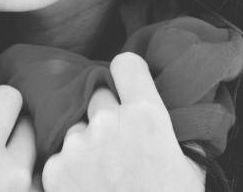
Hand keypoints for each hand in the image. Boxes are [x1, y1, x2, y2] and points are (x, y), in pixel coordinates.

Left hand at [41, 52, 204, 191]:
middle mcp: (109, 121)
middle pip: (98, 96)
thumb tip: (160, 113)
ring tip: (101, 178)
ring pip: (76, 128)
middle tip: (116, 147)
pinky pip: (59, 156)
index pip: (125, 64)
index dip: (127, 77)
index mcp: (147, 115)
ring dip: (84, 145)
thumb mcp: (188, 167)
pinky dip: (68, 172)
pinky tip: (86, 191)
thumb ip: (172, 132)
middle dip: (106, 116)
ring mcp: (78, 145)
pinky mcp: (54, 170)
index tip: (127, 90)